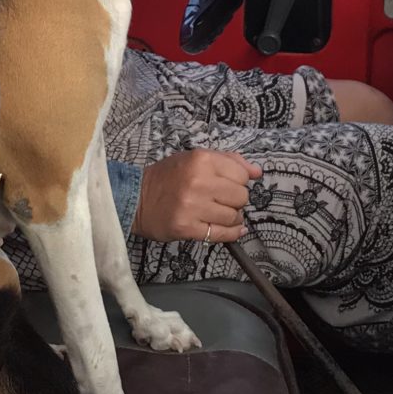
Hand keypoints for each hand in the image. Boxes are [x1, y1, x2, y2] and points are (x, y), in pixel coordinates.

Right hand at [132, 149, 260, 243]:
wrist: (135, 199)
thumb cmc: (167, 177)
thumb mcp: (194, 158)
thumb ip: (228, 161)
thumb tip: (257, 172)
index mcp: (201, 160)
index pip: (242, 174)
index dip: (239, 181)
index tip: (228, 184)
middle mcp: (198, 182)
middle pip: (241, 196)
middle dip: (236, 200)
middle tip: (222, 200)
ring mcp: (193, 207)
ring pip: (234, 216)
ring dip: (232, 217)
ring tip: (218, 213)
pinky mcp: (187, 228)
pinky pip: (222, 234)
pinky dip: (231, 233)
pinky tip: (230, 229)